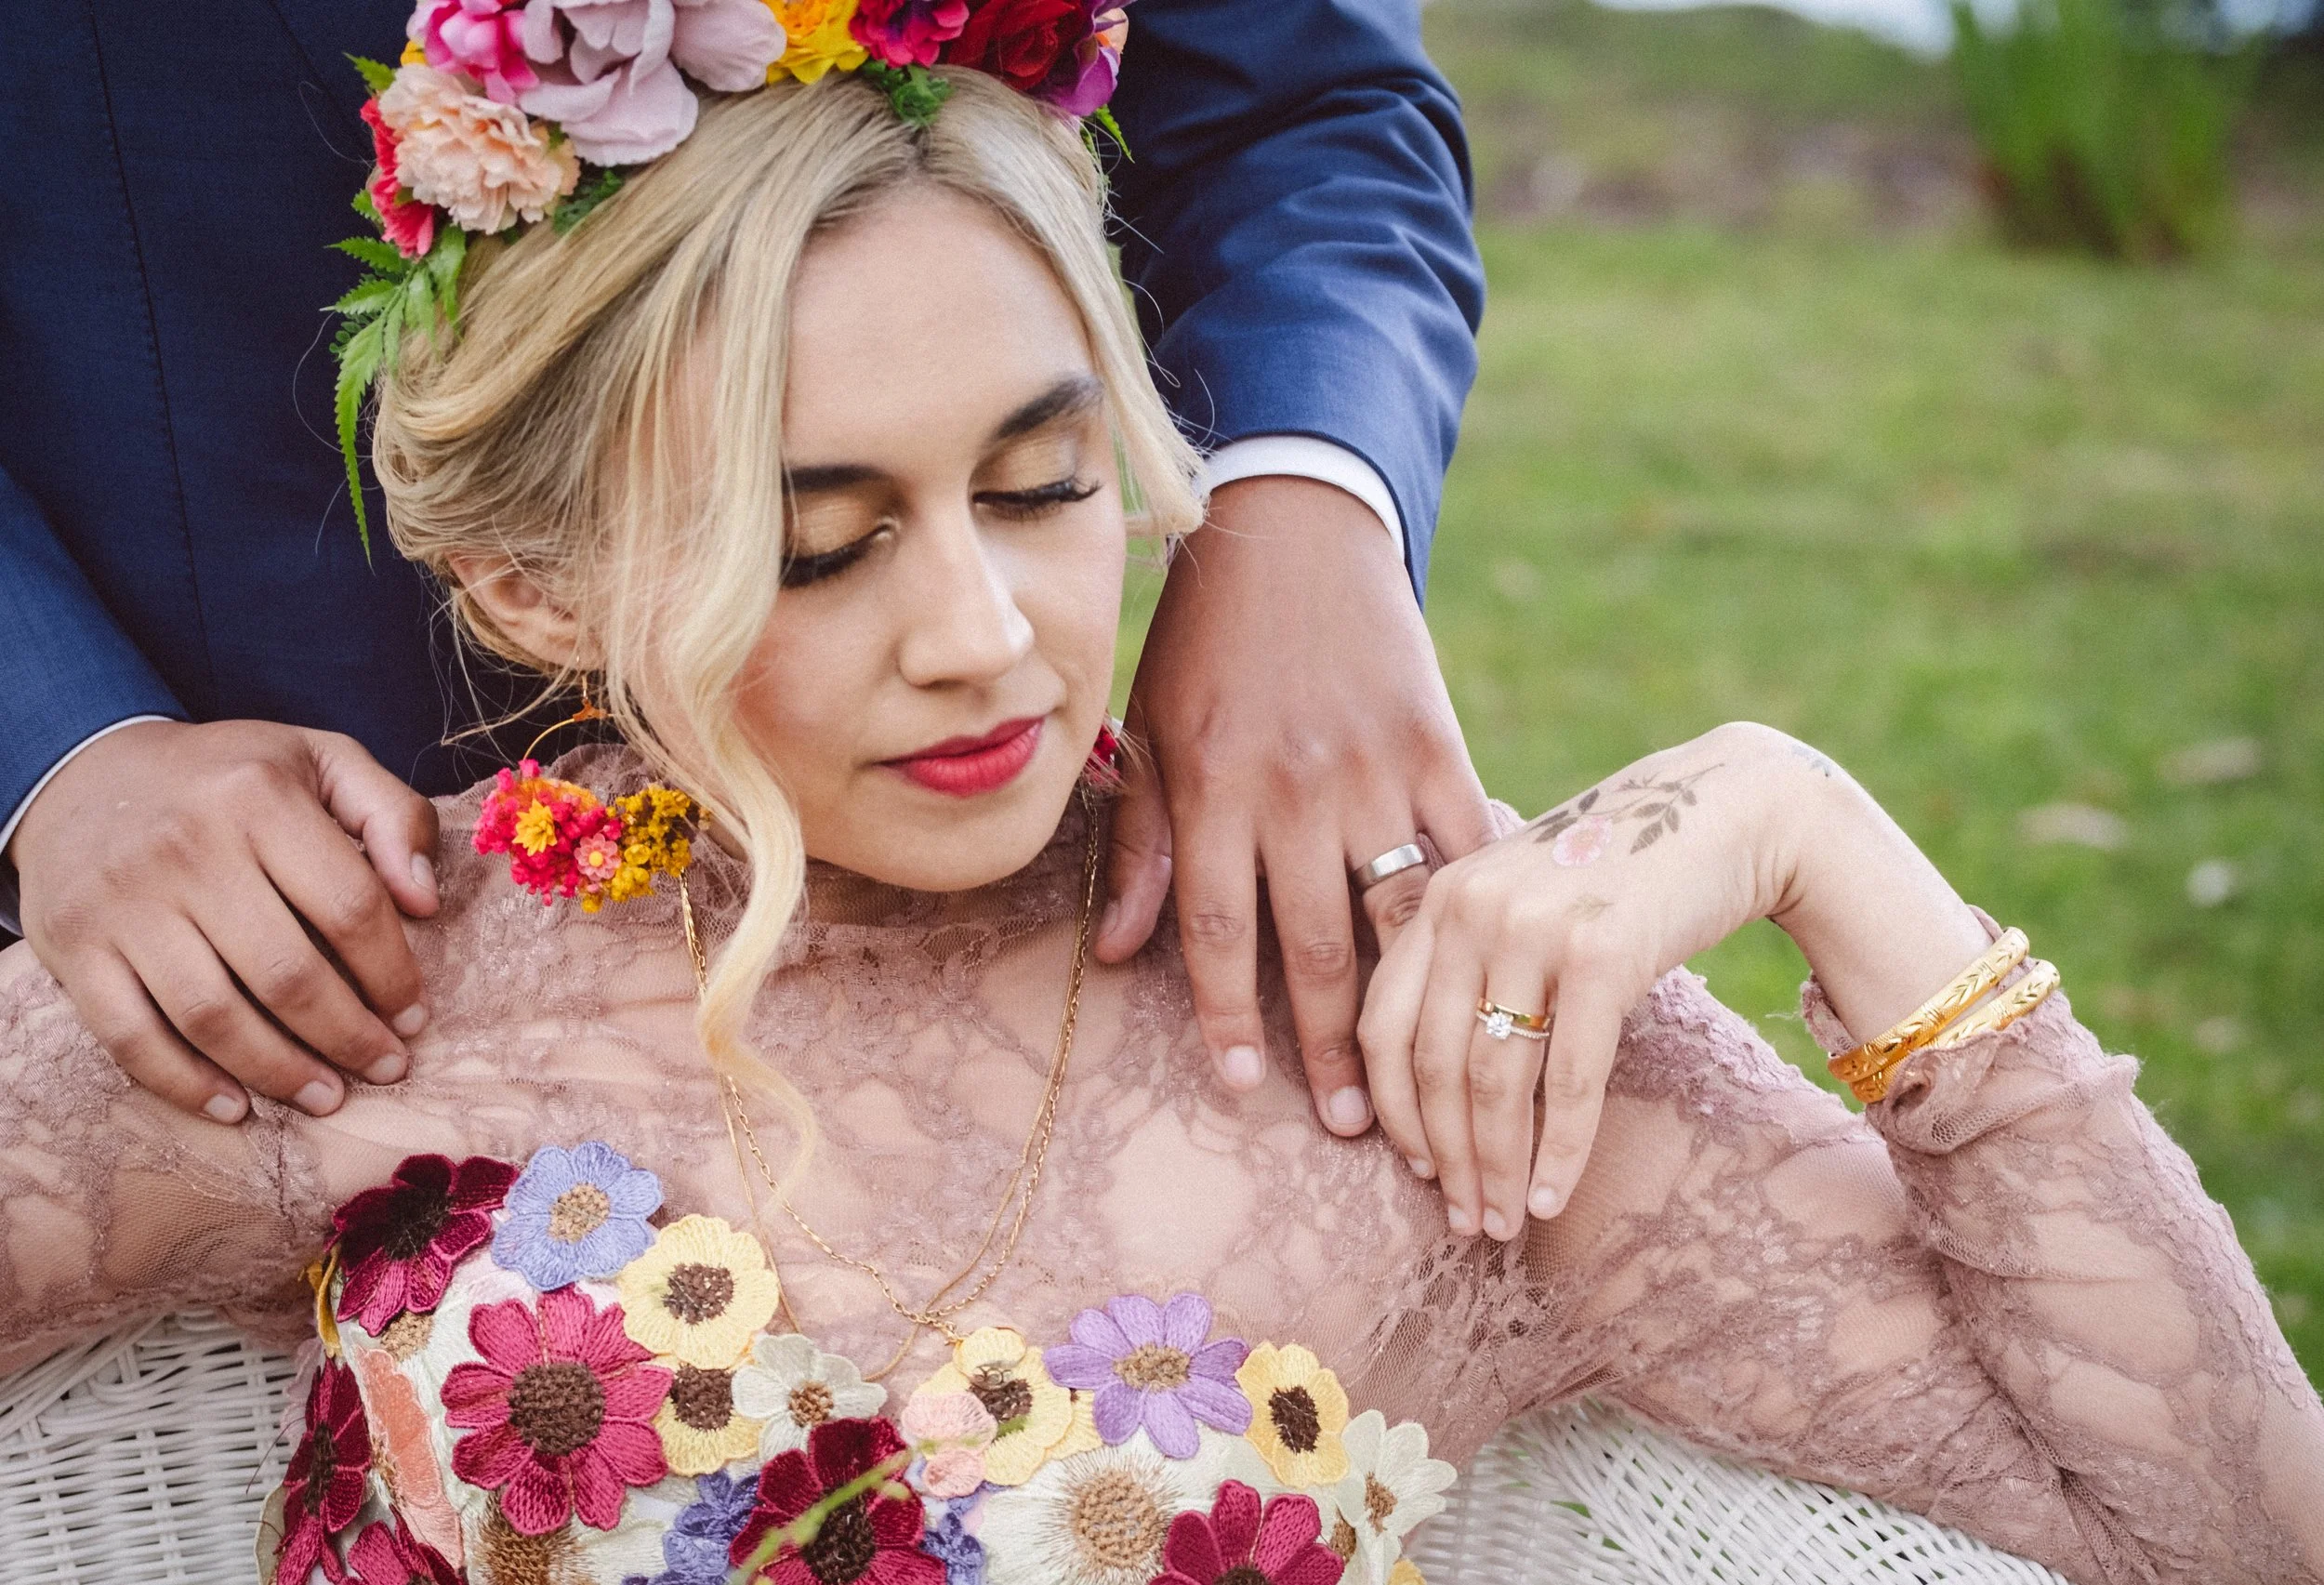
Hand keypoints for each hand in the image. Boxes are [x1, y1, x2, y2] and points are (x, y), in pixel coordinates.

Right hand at [8, 719, 440, 1121]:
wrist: (86, 772)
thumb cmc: (229, 777)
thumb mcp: (321, 762)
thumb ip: (391, 814)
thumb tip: (426, 900)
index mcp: (259, 798)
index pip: (351, 906)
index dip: (394, 973)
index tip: (415, 1016)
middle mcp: (187, 849)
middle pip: (287, 974)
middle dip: (349, 1036)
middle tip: (385, 1067)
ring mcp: (124, 904)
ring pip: (213, 1016)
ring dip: (280, 1071)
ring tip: (327, 1096)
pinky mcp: (75, 948)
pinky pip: (131, 1036)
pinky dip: (184, 1083)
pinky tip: (235, 1106)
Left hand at [1095, 476, 1494, 1135]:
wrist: (1297, 527)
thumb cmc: (1208, 638)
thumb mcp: (1152, 728)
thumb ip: (1142, 841)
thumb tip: (1114, 953)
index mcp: (1213, 784)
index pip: (1216, 929)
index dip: (1226, 1018)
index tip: (1242, 1091)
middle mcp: (1294, 786)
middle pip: (1313, 944)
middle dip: (1332, 1045)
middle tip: (1352, 1126)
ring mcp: (1374, 766)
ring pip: (1396, 914)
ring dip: (1411, 1006)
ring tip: (1425, 1084)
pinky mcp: (1438, 744)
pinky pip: (1462, 845)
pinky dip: (1474, 910)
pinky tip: (1489, 971)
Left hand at [1358, 723, 1797, 1238]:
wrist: (1728, 810)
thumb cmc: (1620, 872)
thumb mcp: (1523, 897)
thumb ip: (1473, 962)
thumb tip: (1437, 1089)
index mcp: (1441, 897)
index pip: (1382, 1023)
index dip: (1393, 1109)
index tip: (1414, 1170)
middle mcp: (1471, 907)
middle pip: (1433, 1063)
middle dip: (1444, 1157)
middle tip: (1464, 1221)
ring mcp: (1535, 929)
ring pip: (1495, 1081)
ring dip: (1496, 1167)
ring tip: (1503, 1223)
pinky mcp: (1603, 953)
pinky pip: (1569, 1079)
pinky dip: (1559, 1151)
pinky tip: (1551, 1198)